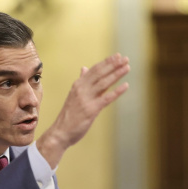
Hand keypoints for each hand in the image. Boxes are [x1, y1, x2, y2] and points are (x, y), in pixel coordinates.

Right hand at [37, 53, 129, 167]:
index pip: (94, 70)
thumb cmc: (68, 116)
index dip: (106, 62)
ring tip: (127, 67)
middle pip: (100, 73)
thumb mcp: (73, 95)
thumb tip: (84, 68)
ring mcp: (86, 99)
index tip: (117, 56)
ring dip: (116, 74)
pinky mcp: (91, 110)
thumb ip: (82, 82)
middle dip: (113, 65)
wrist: (60, 132)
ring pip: (104, 83)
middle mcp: (81, 89)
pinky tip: (126, 85)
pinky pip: (106, 98)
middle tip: (125, 58)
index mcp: (77, 85)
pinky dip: (117, 91)